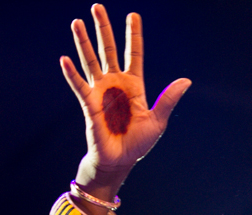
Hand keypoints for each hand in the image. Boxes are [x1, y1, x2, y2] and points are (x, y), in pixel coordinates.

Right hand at [61, 4, 190, 191]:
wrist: (120, 161)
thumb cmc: (138, 143)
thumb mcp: (158, 120)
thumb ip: (169, 99)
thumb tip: (187, 80)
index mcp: (134, 85)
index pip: (134, 53)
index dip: (133, 34)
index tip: (133, 15)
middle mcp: (115, 83)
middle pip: (108, 49)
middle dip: (103, 28)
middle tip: (97, 5)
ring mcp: (100, 92)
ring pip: (91, 60)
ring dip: (84, 41)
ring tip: (77, 21)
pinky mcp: (88, 104)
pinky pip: (79, 85)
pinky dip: (71, 73)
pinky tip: (65, 58)